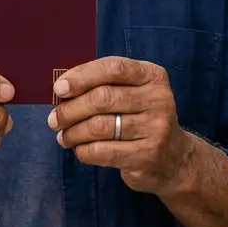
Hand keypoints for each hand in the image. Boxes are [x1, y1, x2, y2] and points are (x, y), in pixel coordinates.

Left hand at [47, 56, 190, 194]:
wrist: (174, 158)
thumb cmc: (141, 118)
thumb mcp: (132, 93)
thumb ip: (102, 84)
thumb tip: (61, 88)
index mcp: (152, 76)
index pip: (113, 68)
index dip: (82, 76)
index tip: (59, 88)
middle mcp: (158, 99)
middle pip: (102, 98)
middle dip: (70, 109)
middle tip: (54, 120)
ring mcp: (155, 128)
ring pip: (99, 126)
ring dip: (73, 132)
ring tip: (63, 136)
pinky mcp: (146, 155)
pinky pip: (102, 151)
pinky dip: (83, 151)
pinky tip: (79, 149)